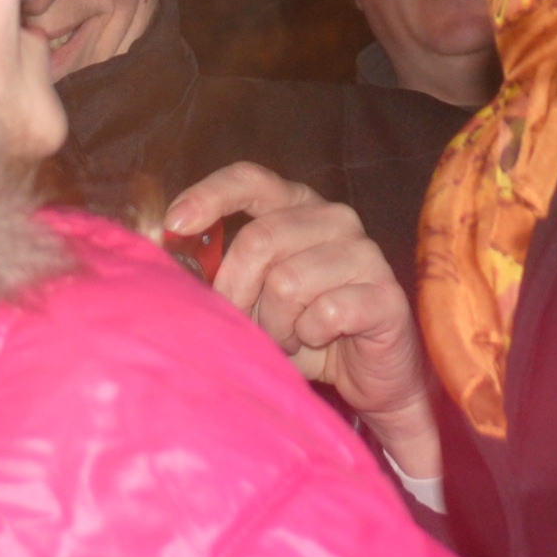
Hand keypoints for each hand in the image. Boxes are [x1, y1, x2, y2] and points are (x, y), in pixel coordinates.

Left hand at [167, 163, 440, 485]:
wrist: (367, 376)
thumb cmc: (302, 328)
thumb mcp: (254, 296)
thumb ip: (222, 271)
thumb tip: (170, 258)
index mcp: (298, 206)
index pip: (251, 180)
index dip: (209, 196)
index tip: (174, 226)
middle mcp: (335, 218)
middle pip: (259, 241)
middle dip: (237, 294)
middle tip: (247, 326)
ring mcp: (365, 253)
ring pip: (287, 282)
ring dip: (276, 324)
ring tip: (289, 336)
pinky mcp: (385, 295)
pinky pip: (324, 313)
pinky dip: (309, 337)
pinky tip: (320, 341)